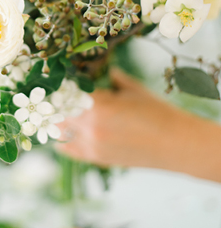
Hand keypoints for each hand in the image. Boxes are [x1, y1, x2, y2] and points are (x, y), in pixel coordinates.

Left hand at [57, 69, 220, 179]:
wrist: (178, 145)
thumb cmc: (158, 113)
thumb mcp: (133, 90)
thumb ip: (113, 79)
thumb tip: (104, 69)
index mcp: (97, 105)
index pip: (62, 94)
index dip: (56, 86)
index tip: (50, 80)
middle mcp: (89, 127)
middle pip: (55, 113)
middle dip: (53, 103)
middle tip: (49, 95)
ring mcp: (91, 145)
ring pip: (57, 131)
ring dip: (55, 120)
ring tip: (53, 112)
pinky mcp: (96, 158)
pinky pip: (67, 149)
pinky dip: (60, 140)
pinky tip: (60, 131)